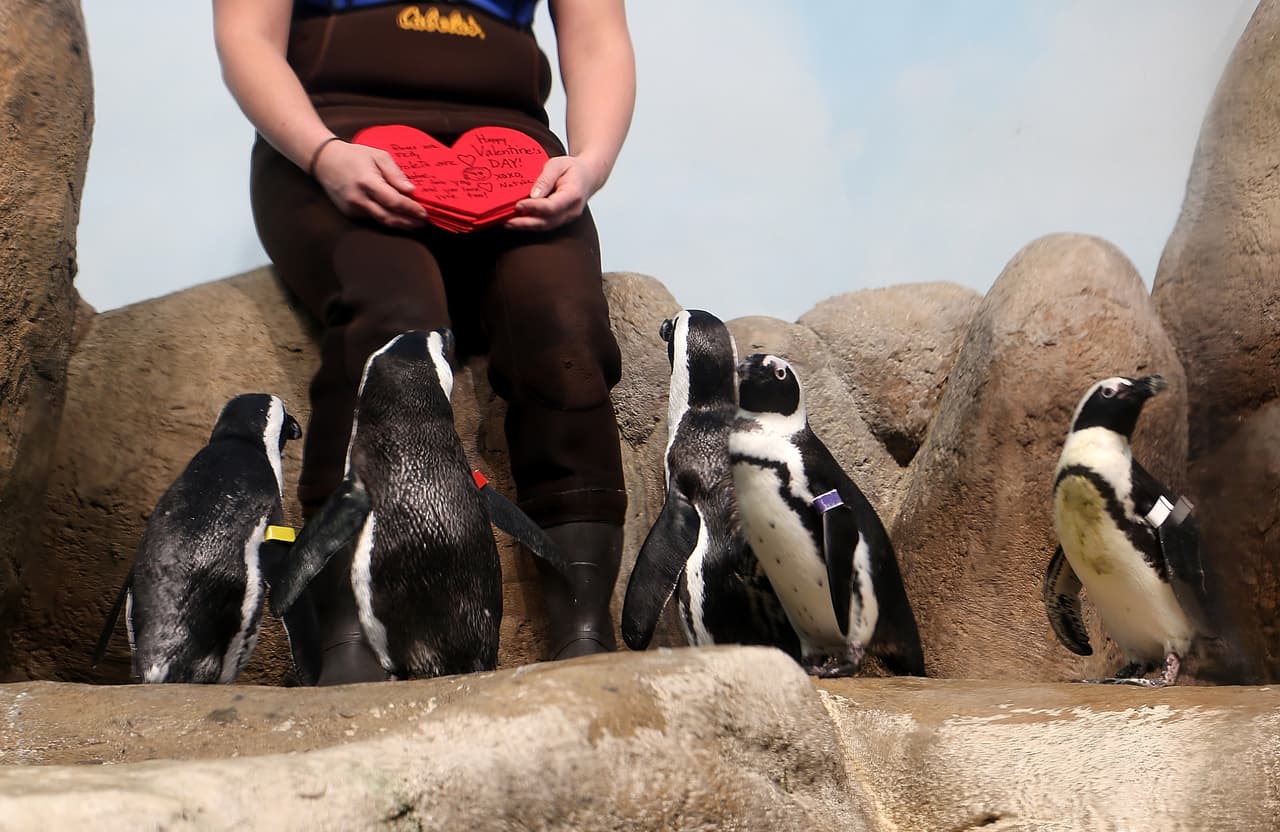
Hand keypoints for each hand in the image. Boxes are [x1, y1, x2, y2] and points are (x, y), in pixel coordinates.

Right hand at [312, 141, 429, 230]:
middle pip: (388, 218)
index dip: (411, 209)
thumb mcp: (378, 155)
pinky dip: (386, 218)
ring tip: (415, 224)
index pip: (394, 201)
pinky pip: (372, 218)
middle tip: (424, 223)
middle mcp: (358, 198)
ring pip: (380, 221)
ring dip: (399, 224)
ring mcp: (352, 208)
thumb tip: (411, 190)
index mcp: (367, 182)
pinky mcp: (349, 213)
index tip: (425, 213)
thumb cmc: (355, 156)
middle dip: (408, 223)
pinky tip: (397, 217)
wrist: (325, 161)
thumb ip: (395, 173)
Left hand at [505, 155, 601, 231]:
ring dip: (526, 226)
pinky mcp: (561, 219)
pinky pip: (545, 224)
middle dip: (526, 223)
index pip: (552, 206)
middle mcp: (572, 210)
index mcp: (573, 194)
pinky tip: (518, 222)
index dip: (534, 207)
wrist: (588, 176)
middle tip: (507, 221)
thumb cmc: (573, 168)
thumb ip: (545, 179)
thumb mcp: (557, 164)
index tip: (518, 204)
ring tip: (508, 224)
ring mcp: (567, 217)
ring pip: (545, 226)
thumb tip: (533, 195)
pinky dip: (531, 224)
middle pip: (547, 221)